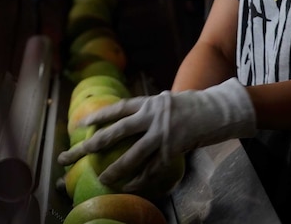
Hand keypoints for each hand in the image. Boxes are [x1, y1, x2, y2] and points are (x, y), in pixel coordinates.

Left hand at [57, 78, 255, 190]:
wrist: (220, 110)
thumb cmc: (192, 107)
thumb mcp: (167, 102)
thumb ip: (149, 111)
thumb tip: (130, 121)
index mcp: (149, 102)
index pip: (118, 109)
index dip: (99, 116)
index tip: (79, 124)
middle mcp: (152, 116)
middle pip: (116, 132)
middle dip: (91, 145)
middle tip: (71, 155)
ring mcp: (163, 134)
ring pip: (133, 156)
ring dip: (116, 170)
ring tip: (102, 179)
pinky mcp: (174, 150)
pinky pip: (153, 169)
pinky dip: (141, 180)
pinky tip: (130, 188)